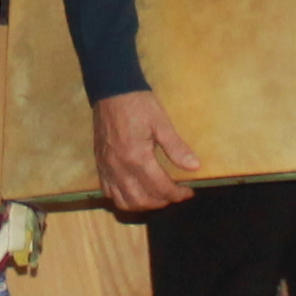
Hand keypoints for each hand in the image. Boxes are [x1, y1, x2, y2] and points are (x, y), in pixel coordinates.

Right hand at [92, 90, 201, 211]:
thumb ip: (177, 148)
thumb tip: (195, 167)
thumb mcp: (161, 123)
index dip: (177, 194)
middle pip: (142, 200)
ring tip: (157, 196)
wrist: (111, 90)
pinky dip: (123, 198)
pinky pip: (109, 192)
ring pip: (124, 201)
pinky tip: (135, 191)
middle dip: (162, 202)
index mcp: (137, 157)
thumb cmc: (139, 104)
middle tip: (174, 194)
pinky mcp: (100, 165)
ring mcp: (107, 168)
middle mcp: (119, 167)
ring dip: (143, 204)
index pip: (160, 187)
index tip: (188, 191)